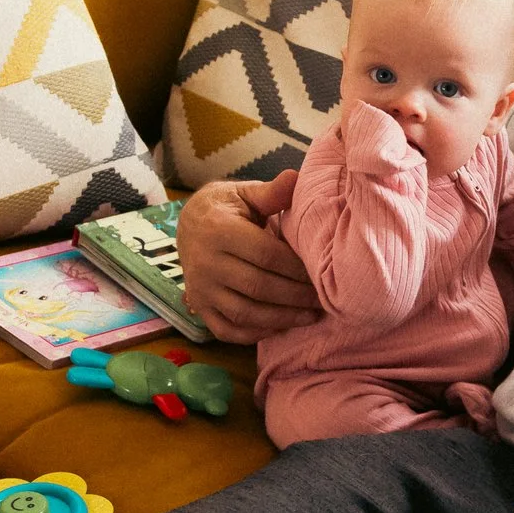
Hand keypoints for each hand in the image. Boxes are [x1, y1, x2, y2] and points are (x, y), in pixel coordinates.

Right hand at [178, 174, 319, 342]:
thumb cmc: (228, 207)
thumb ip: (271, 193)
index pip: (266, 255)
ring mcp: (201, 289)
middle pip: (259, 287)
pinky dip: (255, 334)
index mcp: (219, 231)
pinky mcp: (199, 308)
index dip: (296, 268)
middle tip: (324, 299)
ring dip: (282, 319)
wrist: (189, 224)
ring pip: (245, 313)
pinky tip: (281, 327)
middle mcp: (206, 263)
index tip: (322, 273)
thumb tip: (296, 179)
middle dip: (295, 296)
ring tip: (310, 317)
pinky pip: (227, 330)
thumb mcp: (246, 194)